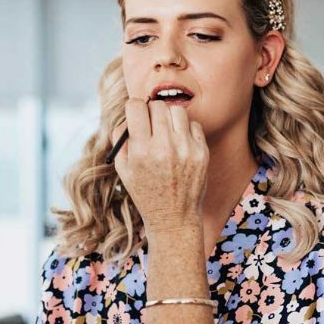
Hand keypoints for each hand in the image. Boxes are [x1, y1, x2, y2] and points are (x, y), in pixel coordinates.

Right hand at [111, 98, 208, 239]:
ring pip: (177, 110)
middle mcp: (164, 147)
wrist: (174, 218)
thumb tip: (130, 113)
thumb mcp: (123, 169)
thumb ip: (121, 138)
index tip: (135, 112)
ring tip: (166, 132)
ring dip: (169, 117)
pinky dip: (185, 129)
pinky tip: (180, 143)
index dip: (133, 107)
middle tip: (151, 121)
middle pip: (157, 105)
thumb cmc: (145, 192)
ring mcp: (186, 149)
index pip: (136, 106)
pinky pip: (194, 124)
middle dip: (151, 110)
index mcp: (141, 151)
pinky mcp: (202, 153)